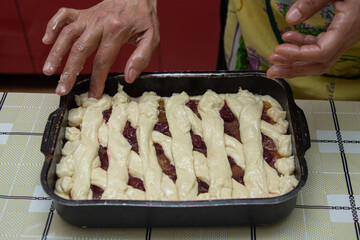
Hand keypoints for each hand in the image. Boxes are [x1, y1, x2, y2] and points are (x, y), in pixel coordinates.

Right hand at [42, 0, 158, 97]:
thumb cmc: (144, 17)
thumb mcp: (152, 37)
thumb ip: (142, 57)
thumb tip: (129, 77)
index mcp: (116, 31)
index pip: (103, 60)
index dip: (97, 80)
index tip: (93, 94)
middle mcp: (99, 23)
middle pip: (79, 50)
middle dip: (69, 72)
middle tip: (62, 89)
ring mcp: (89, 17)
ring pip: (67, 34)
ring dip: (56, 53)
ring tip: (48, 71)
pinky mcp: (83, 12)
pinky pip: (63, 15)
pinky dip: (53, 26)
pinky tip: (47, 40)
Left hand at [267, 0, 359, 77]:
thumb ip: (312, 2)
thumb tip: (290, 18)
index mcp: (349, 27)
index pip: (322, 53)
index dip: (298, 55)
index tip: (278, 50)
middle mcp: (349, 37)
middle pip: (320, 64)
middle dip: (293, 69)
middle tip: (272, 69)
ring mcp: (345, 37)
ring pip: (319, 58)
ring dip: (295, 60)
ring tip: (275, 58)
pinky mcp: (341, 33)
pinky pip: (321, 46)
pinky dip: (303, 46)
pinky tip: (288, 38)